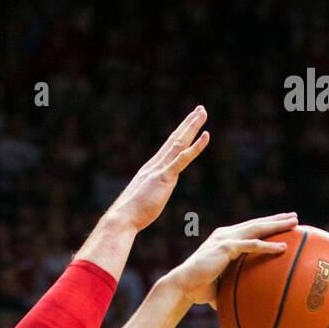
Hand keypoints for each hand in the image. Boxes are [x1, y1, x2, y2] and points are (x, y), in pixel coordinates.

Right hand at [105, 106, 209, 233]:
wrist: (123, 217)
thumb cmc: (131, 214)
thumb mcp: (143, 199)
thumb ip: (150, 192)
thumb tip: (152, 195)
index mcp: (151, 169)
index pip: (168, 147)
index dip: (179, 133)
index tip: (188, 122)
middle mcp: (155, 164)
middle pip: (175, 139)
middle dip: (188, 123)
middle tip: (200, 109)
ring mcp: (160, 169)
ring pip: (179, 143)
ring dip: (192, 126)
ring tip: (202, 112)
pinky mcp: (165, 177)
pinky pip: (183, 158)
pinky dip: (195, 146)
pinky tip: (206, 135)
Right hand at [170, 213, 298, 307]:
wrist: (183, 286)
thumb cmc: (199, 289)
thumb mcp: (220, 284)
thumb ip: (232, 287)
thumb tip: (242, 305)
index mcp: (224, 239)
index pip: (249, 229)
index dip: (266, 225)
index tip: (282, 224)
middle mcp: (226, 234)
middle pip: (256, 224)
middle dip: (276, 219)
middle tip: (295, 217)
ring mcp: (226, 239)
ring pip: (257, 229)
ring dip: (277, 225)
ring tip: (295, 222)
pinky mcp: (226, 247)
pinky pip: (252, 245)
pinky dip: (268, 245)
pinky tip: (283, 247)